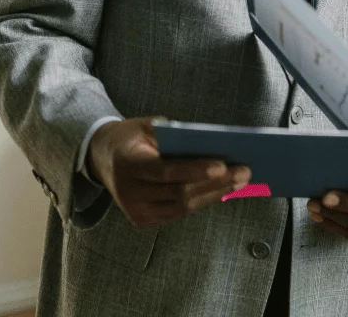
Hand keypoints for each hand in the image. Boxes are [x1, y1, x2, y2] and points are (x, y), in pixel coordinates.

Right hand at [87, 116, 250, 228]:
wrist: (102, 158)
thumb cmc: (132, 137)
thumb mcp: (148, 126)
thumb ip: (174, 136)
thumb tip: (213, 146)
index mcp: (128, 164)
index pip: (164, 171)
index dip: (194, 170)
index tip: (222, 165)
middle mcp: (128, 192)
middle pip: (179, 192)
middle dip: (216, 183)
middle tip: (244, 172)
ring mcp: (134, 210)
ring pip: (182, 207)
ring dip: (215, 194)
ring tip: (241, 181)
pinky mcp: (142, 220)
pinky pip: (178, 213)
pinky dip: (202, 201)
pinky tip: (223, 190)